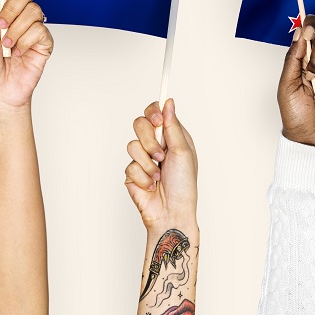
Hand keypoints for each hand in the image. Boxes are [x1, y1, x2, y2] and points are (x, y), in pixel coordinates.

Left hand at [0, 0, 53, 110]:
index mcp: (3, 10)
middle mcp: (19, 16)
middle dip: (11, 8)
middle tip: (0, 24)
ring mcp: (33, 28)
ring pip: (34, 11)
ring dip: (16, 30)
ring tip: (7, 45)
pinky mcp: (44, 42)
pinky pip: (40, 30)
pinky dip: (25, 42)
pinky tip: (18, 52)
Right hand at [124, 99, 198, 228]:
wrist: (171, 212)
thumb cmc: (183, 185)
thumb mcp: (183, 151)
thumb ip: (173, 126)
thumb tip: (168, 102)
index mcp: (170, 137)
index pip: (155, 113)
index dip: (153, 112)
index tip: (157, 121)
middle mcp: (155, 145)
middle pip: (139, 124)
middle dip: (149, 141)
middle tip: (160, 155)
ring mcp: (142, 158)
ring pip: (132, 145)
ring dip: (148, 163)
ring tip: (158, 175)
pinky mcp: (132, 173)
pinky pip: (130, 166)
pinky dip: (144, 177)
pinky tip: (152, 185)